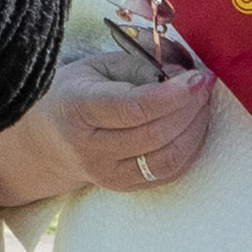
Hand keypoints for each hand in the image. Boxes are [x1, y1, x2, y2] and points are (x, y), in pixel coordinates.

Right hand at [0, 47, 214, 207]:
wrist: (45, 140)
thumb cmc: (75, 94)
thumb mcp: (96, 67)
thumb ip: (139, 63)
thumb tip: (182, 70)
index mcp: (79, 109)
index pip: (134, 108)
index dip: (174, 94)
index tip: (198, 77)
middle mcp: (90, 148)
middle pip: (155, 134)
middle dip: (191, 108)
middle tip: (205, 84)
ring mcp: (106, 174)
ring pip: (166, 159)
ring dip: (196, 130)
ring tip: (203, 104)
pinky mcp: (123, 187)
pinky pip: (168, 174)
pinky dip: (190, 150)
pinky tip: (195, 127)